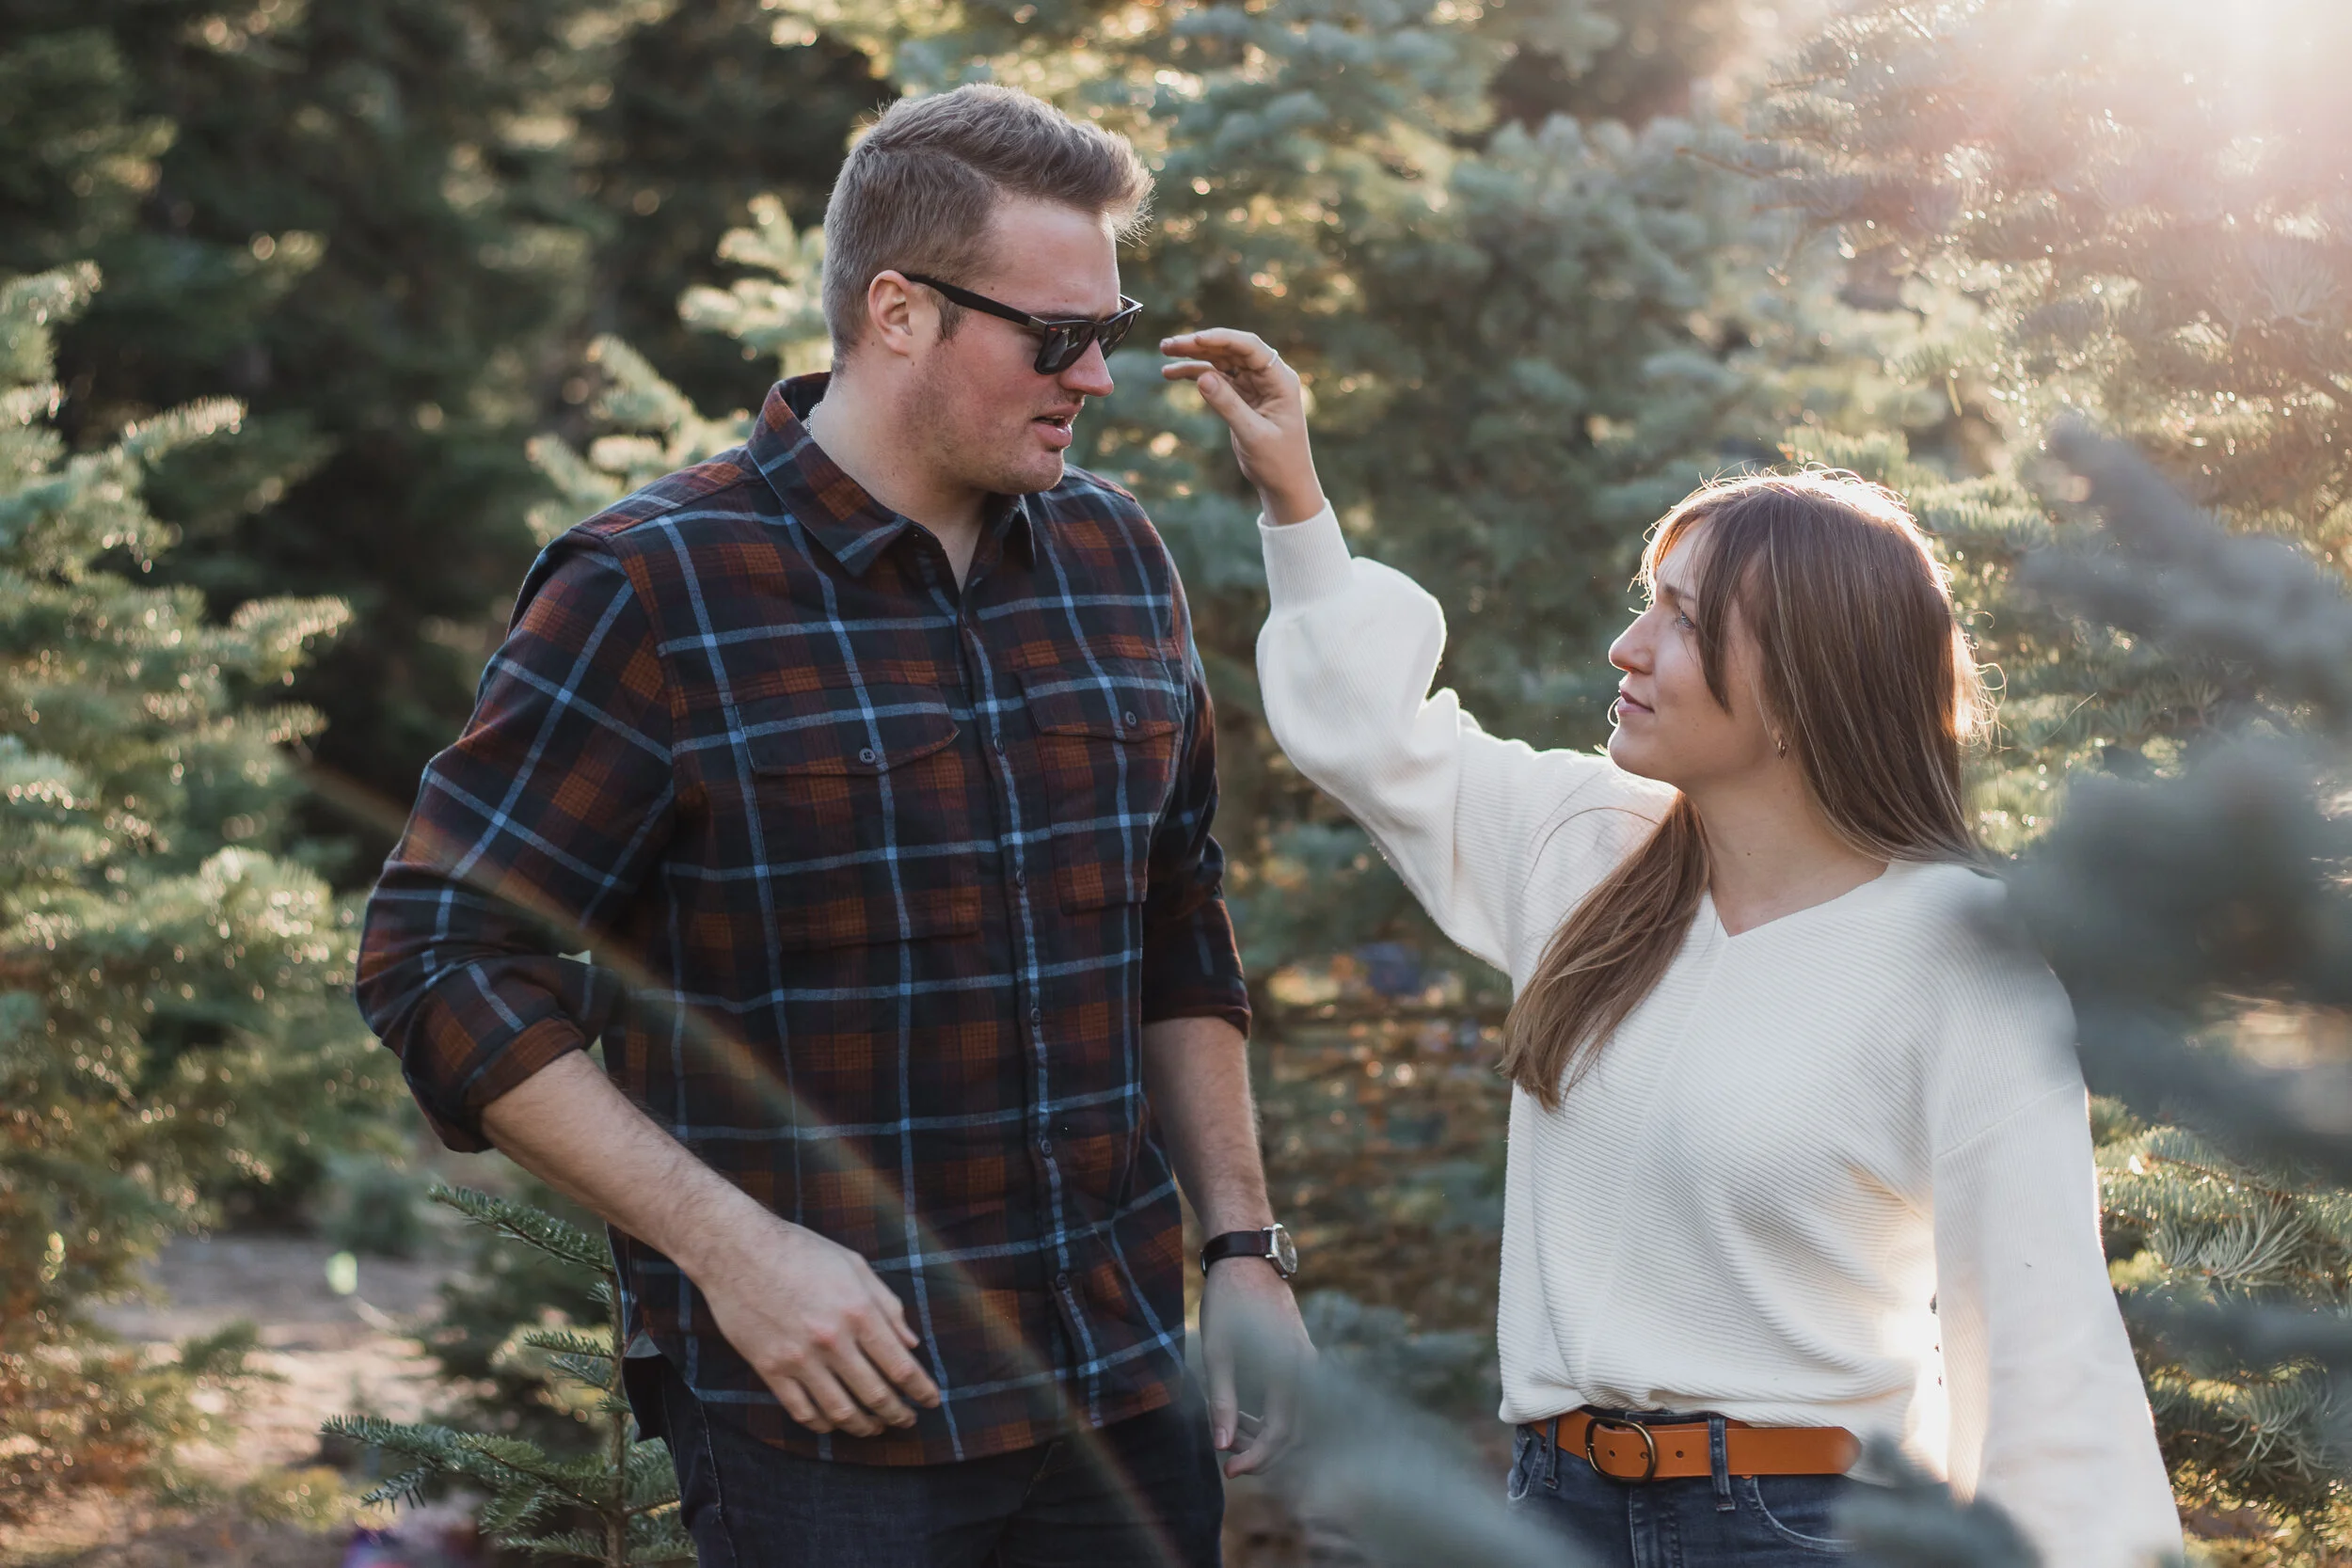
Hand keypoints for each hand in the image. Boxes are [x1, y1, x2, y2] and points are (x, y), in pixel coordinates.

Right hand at [690, 1207, 942, 1436]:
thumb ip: (887, 1305)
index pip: (900, 1366)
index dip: (922, 1390)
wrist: (737, 1250)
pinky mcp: (769, 1369)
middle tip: (907, 1420)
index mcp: (858, 1311)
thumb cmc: (800, 1250)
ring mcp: (799, 1358)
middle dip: (898, 1414)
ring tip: (875, 1429)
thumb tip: (912, 1343)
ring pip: (840, 1411)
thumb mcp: (854, 1266)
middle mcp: (832, 1340)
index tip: (932, 1400)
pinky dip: (822, 1425)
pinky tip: (834, 1424)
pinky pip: (801, 1410)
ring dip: (864, 1427)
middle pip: (875, 1394)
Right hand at [1159, 328, 1327, 524]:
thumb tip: (1202, 376)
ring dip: (1193, 356)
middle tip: (1168, 345)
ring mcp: (1253, 384)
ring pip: (1220, 361)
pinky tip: (1171, 372)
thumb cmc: (1278, 462)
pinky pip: (1215, 378)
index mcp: (1280, 379)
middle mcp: (1267, 376)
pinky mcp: (1240, 396)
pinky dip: (1194, 374)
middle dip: (1199, 345)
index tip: (1194, 340)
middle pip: (1230, 350)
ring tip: (1165, 351)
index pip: (1250, 348)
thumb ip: (1228, 405)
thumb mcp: (1253, 435)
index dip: (1222, 339)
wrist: (1284, 484)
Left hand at [1199, 1258, 1315, 1476]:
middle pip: (1295, 1432)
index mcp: (1288, 1368)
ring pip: (1296, 1417)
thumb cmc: (1228, 1299)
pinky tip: (1244, 1416)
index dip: (1256, 1459)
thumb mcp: (1217, 1350)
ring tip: (1231, 1435)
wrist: (1248, 1256)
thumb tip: (1223, 1446)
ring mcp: (1306, 1361)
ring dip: (1267, 1436)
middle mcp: (1306, 1368)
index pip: (1281, 1432)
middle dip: (1263, 1453)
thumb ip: (1223, 1400)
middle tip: (1228, 1461)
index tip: (1228, 1472)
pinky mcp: (1301, 1355)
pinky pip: (1295, 1400)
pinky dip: (1272, 1416)